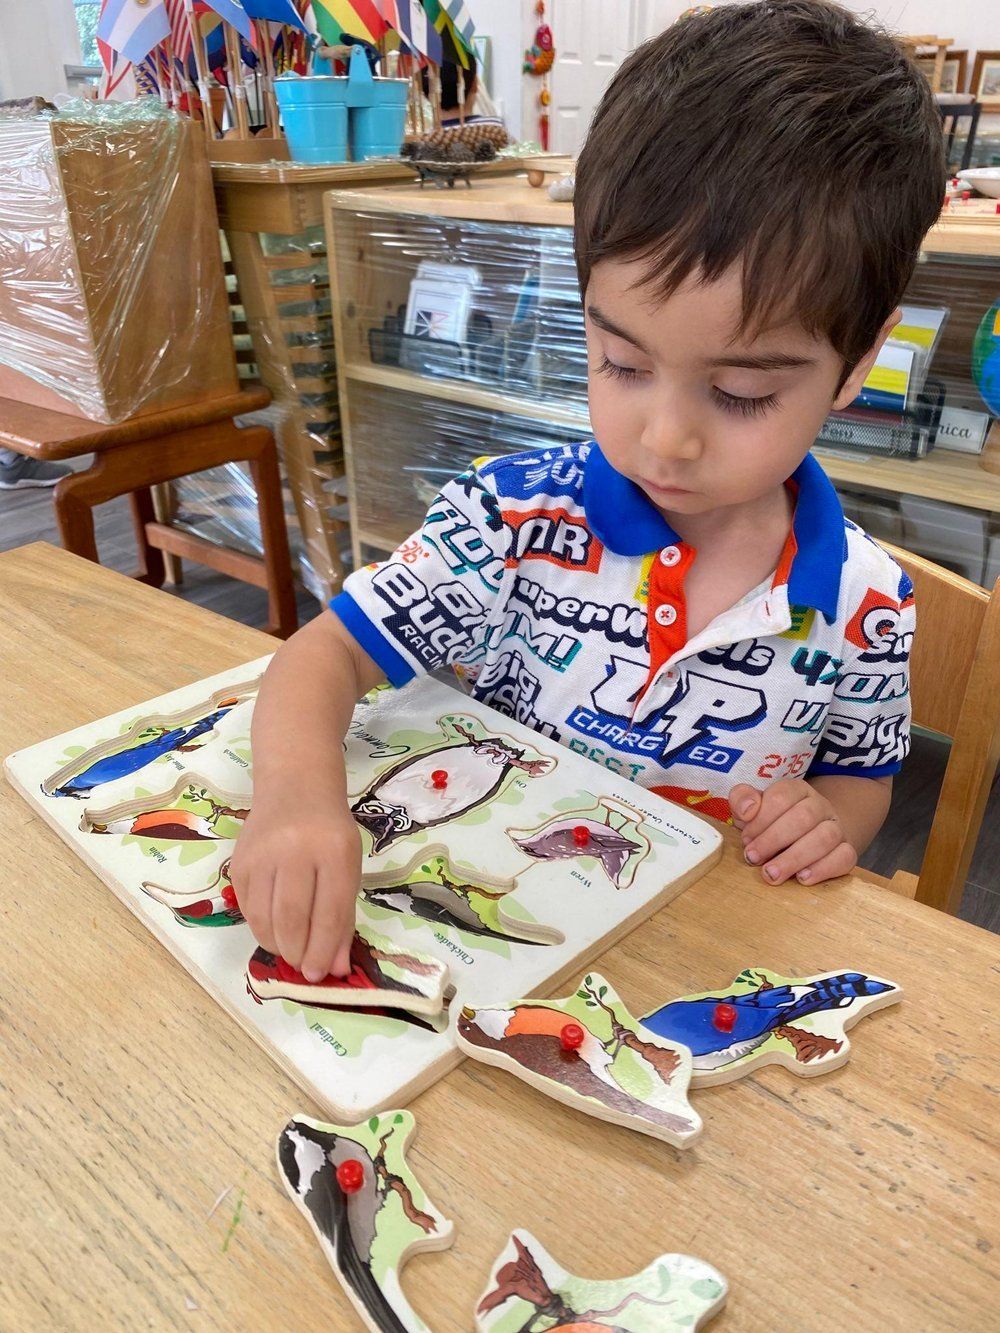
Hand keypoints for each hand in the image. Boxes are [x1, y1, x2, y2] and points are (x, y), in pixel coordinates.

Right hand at [229, 787, 360, 980]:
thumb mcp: (349, 868)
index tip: (320, 974)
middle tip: (303, 967)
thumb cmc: (329, 833)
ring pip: (265, 918)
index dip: (323, 950)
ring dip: (278, 946)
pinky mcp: (238, 862)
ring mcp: (262, 855)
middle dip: (298, 953)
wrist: (295, 788)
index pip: (328, 913)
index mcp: (334, 851)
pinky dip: (261, 928)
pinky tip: (274, 930)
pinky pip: (248, 908)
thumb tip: (335, 968)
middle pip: (291, 919)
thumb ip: (342, 918)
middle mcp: (295, 851)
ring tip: (290, 951)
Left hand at [728, 779, 856, 885]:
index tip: (746, 839)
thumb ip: (743, 800)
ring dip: (795, 858)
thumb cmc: (773, 822)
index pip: (781, 797)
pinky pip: (845, 857)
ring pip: (826, 837)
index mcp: (796, 790)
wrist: (808, 835)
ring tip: (773, 874)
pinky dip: (823, 869)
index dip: (761, 819)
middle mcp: (820, 805)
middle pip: (803, 817)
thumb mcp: (753, 808)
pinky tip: (802, 878)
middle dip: (774, 840)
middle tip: (753, 859)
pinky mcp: (847, 850)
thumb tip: (747, 809)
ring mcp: (836, 827)